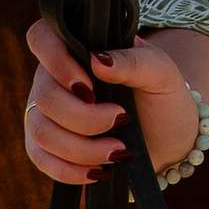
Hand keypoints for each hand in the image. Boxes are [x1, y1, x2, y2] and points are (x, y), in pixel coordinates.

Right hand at [22, 23, 208, 184]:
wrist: (168, 138)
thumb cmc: (161, 96)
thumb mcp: (160, 72)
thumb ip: (132, 61)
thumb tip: (97, 59)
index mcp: (78, 48)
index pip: (41, 37)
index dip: (57, 61)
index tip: (91, 86)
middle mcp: (53, 77)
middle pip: (45, 97)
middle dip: (85, 118)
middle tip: (122, 119)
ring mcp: (46, 112)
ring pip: (41, 132)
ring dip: (82, 148)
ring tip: (118, 151)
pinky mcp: (46, 146)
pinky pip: (41, 160)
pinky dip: (70, 170)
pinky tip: (98, 171)